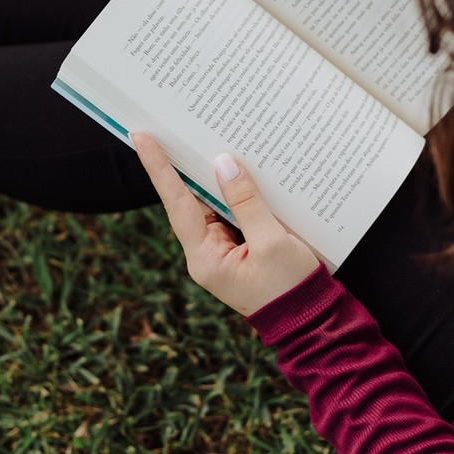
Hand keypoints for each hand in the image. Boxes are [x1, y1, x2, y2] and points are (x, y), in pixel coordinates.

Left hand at [132, 133, 319, 315]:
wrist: (312, 324)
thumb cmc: (292, 289)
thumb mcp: (272, 241)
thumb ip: (247, 202)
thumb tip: (224, 164)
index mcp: (205, 258)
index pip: (177, 203)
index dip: (159, 168)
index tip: (141, 138)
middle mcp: (205, 255)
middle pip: (190, 202)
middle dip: (186, 167)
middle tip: (175, 128)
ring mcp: (221, 253)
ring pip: (211, 206)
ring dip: (214, 179)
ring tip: (208, 140)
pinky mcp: (238, 251)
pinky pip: (230, 215)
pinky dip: (234, 194)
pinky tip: (241, 171)